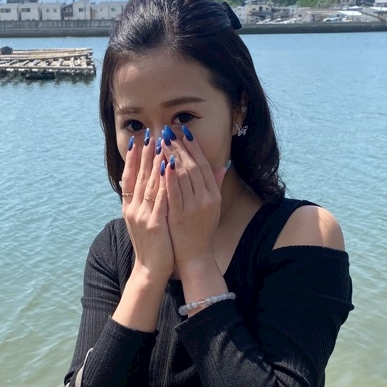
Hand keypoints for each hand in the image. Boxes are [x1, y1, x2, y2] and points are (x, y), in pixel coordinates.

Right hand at [119, 131, 173, 281]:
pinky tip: (168, 167)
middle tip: (149, 133)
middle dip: (144, 153)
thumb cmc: (152, 245)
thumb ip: (146, 202)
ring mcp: (142, 216)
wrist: (151, 269)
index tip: (138, 139)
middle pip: (138, 176)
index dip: (133, 158)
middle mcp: (132, 208)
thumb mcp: (145, 221)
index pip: (130, 177)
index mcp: (130, 207)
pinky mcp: (154, 223)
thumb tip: (146, 185)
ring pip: (148, 183)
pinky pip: (160, 198)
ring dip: (154, 162)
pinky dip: (163, 181)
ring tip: (160, 143)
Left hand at [160, 126, 225, 271]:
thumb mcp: (213, 207)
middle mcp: (206, 199)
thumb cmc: (202, 231)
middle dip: (180, 146)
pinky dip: (169, 177)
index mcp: (214, 195)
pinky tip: (163, 163)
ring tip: (163, 140)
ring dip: (172, 155)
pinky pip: (174, 193)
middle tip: (169, 130)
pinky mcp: (180, 216)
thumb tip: (224, 165)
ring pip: (183, 176)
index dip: (194, 147)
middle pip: (193, 166)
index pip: (203, 164)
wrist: (196, 257)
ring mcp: (194, 207)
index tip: (183, 131)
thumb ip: (216, 185)